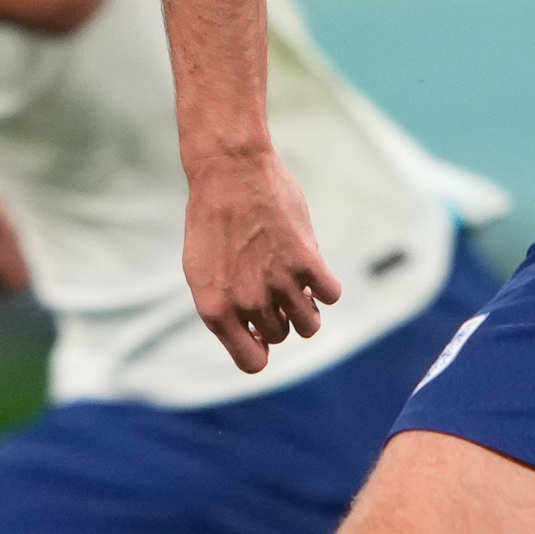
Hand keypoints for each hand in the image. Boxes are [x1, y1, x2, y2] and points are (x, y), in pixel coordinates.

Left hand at [184, 146, 336, 373]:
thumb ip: (226, 308)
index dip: (260, 350)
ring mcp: (278, 283)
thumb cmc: (213, 219)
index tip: (263, 335)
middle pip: (281, 336)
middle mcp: (247, 302)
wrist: (229, 171)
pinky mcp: (306, 261)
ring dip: (307, 308)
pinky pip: (330, 295)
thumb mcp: (203, 270)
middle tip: (273, 287)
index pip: (252, 362)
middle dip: (280, 317)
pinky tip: (312, 267)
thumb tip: (255, 339)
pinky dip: (326, 285)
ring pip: (309, 324)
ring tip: (298, 285)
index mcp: (216, 309)